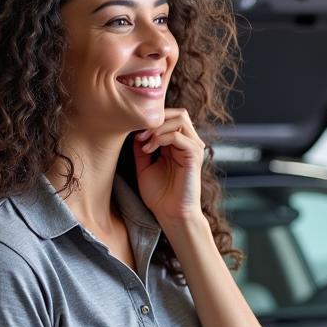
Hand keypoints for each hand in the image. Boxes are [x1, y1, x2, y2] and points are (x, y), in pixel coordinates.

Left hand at [133, 108, 205, 226]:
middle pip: (178, 112)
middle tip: (139, 134)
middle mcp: (188, 143)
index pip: (170, 117)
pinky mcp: (194, 156)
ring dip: (158, 127)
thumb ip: (142, 147)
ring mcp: (193, 148)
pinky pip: (179, 135)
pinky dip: (161, 138)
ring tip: (144, 142)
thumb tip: (134, 130)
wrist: (170, 214)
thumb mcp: (144, 166)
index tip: (133, 133)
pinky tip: (149, 150)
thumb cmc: (159, 195)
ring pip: (180, 119)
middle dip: (156, 119)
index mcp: (178, 144)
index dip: (151, 120)